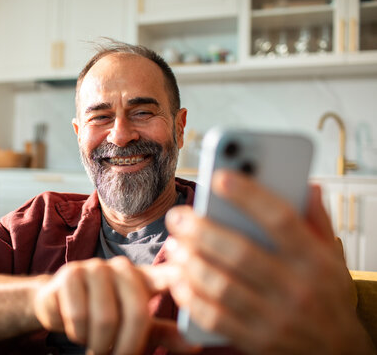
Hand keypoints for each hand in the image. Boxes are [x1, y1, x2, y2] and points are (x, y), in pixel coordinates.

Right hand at [33, 256, 197, 353]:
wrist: (57, 304)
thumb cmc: (104, 315)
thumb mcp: (137, 327)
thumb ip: (165, 333)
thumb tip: (196, 346)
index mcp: (144, 278)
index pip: (168, 274)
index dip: (181, 277)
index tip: (190, 283)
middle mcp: (123, 268)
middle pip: (137, 312)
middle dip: (126, 347)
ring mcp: (96, 267)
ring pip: (105, 319)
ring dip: (99, 344)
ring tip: (95, 346)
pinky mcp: (71, 273)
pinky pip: (78, 316)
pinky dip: (78, 334)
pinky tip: (77, 331)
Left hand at [165, 170, 373, 353]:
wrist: (339, 352)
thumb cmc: (329, 297)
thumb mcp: (333, 256)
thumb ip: (316, 219)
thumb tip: (304, 184)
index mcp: (315, 260)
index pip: (280, 219)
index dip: (248, 195)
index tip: (219, 177)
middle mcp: (296, 289)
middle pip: (240, 251)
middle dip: (201, 230)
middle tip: (178, 216)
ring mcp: (275, 318)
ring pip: (221, 284)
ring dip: (190, 261)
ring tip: (175, 244)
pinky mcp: (256, 340)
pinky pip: (214, 316)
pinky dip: (191, 296)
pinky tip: (179, 278)